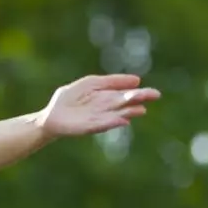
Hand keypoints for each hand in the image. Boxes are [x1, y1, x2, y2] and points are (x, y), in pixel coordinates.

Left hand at [37, 74, 160, 137]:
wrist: (52, 114)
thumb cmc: (70, 98)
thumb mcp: (91, 83)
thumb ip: (111, 81)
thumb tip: (137, 80)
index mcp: (109, 96)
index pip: (128, 94)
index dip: (141, 93)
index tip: (154, 93)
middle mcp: (107, 108)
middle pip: (126, 103)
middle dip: (139, 99)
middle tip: (155, 96)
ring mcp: (99, 118)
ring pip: (118, 114)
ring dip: (129, 111)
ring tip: (141, 109)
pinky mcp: (89, 127)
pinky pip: (103, 124)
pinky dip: (112, 121)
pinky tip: (122, 119)